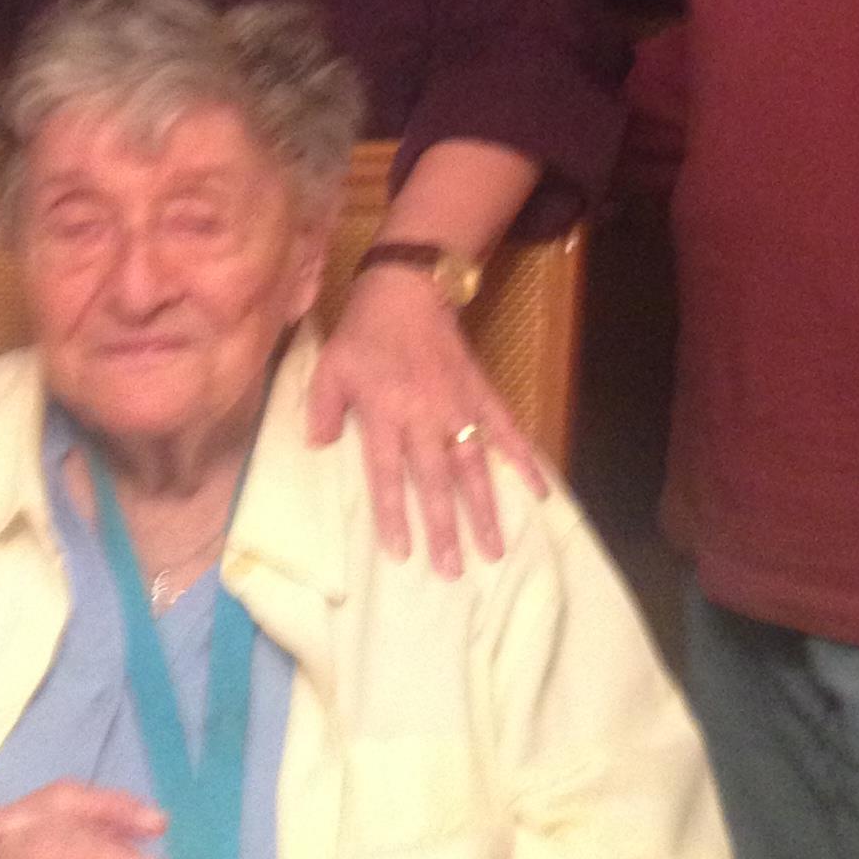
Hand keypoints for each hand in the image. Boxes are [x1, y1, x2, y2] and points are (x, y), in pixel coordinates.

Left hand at [307, 264, 542, 573]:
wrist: (407, 288)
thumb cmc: (363, 333)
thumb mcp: (329, 365)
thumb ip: (321, 407)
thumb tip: (319, 447)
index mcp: (385, 412)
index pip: (389, 474)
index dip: (395, 514)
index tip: (403, 553)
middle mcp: (424, 416)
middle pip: (436, 480)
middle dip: (446, 528)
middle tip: (453, 570)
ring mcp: (458, 406)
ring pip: (473, 466)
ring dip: (485, 509)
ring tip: (495, 550)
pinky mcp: (481, 393)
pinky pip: (506, 431)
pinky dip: (524, 461)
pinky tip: (539, 492)